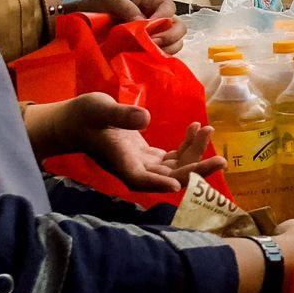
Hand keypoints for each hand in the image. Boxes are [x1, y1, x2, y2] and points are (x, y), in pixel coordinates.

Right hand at [32, 93, 225, 190]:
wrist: (72, 121)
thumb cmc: (82, 115)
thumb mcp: (99, 109)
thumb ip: (121, 115)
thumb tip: (146, 119)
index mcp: (120, 162)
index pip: (142, 180)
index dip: (160, 183)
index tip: (179, 184)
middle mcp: (133, 169)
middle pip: (168, 178)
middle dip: (196, 171)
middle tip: (221, 161)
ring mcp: (141, 164)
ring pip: (174, 168)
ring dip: (194, 154)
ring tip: (208, 130)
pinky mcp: (145, 156)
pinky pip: (171, 158)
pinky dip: (186, 146)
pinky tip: (195, 128)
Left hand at [63, 0, 183, 52]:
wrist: (89, 20)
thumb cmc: (102, 4)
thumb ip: (127, 8)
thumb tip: (142, 22)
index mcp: (152, 0)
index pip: (168, 7)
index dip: (163, 17)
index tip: (149, 26)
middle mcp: (160, 17)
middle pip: (179, 26)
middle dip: (170, 36)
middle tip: (152, 43)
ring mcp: (158, 34)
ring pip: (176, 43)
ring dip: (167, 49)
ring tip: (148, 52)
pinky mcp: (152, 48)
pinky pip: (164, 54)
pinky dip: (159, 58)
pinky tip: (146, 59)